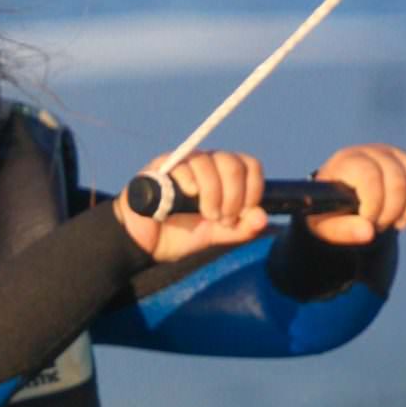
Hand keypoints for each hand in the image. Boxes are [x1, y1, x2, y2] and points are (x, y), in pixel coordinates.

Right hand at [114, 150, 268, 261]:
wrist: (143, 243)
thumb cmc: (177, 234)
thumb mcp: (215, 234)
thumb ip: (240, 228)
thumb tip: (262, 218)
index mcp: (220, 175)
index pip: (248, 165)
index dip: (253, 188)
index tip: (245, 212)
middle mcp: (204, 163)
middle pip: (232, 163)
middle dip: (234, 196)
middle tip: (223, 218)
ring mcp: (182, 162)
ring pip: (208, 163)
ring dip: (214, 194)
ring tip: (207, 215)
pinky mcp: (160, 167)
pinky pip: (182, 165)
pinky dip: (191, 183)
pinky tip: (188, 198)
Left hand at [305, 144, 405, 245]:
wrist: (340, 198)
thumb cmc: (329, 211)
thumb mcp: (325, 225)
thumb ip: (341, 230)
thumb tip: (368, 233)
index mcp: (347, 162)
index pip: (372, 178)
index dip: (375, 207)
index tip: (368, 223)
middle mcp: (372, 151)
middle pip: (398, 181)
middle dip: (393, 212)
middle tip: (381, 226)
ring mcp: (393, 153)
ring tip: (397, 223)